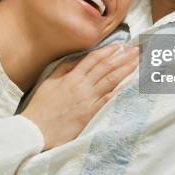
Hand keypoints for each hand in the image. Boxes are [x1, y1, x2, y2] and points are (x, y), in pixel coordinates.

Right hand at [21, 44, 137, 149]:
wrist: (36, 129)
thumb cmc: (41, 106)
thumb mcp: (49, 82)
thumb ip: (64, 68)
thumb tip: (78, 60)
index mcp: (71, 77)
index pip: (93, 59)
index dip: (108, 51)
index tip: (119, 45)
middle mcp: (82, 85)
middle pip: (106, 67)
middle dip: (122, 57)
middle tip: (136, 49)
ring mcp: (88, 99)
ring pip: (110, 80)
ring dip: (126, 69)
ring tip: (137, 61)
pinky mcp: (90, 113)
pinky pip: (108, 99)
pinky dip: (121, 90)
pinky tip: (131, 83)